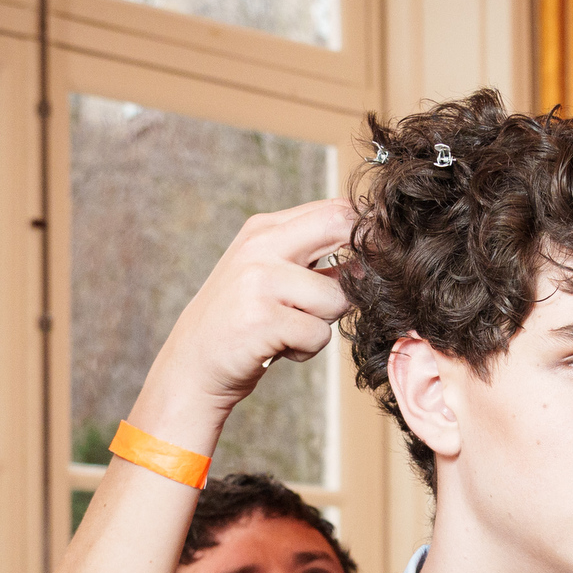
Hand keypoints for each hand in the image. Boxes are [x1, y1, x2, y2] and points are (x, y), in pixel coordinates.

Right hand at [130, 197, 356, 443]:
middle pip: (339, 224)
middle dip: (361, 260)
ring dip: (323, 324)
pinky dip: (306, 350)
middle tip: (352, 291)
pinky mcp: (262, 319)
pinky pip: (319, 335)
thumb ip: (312, 258)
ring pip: (337, 298)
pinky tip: (280, 348)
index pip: (334, 208)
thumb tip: (374, 256)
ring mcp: (259, 280)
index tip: (380, 258)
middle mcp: (261, 246)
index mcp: (264, 229)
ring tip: (291, 331)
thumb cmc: (240, 321)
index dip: (367, 231)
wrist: (192, 364)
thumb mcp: (268, 273)